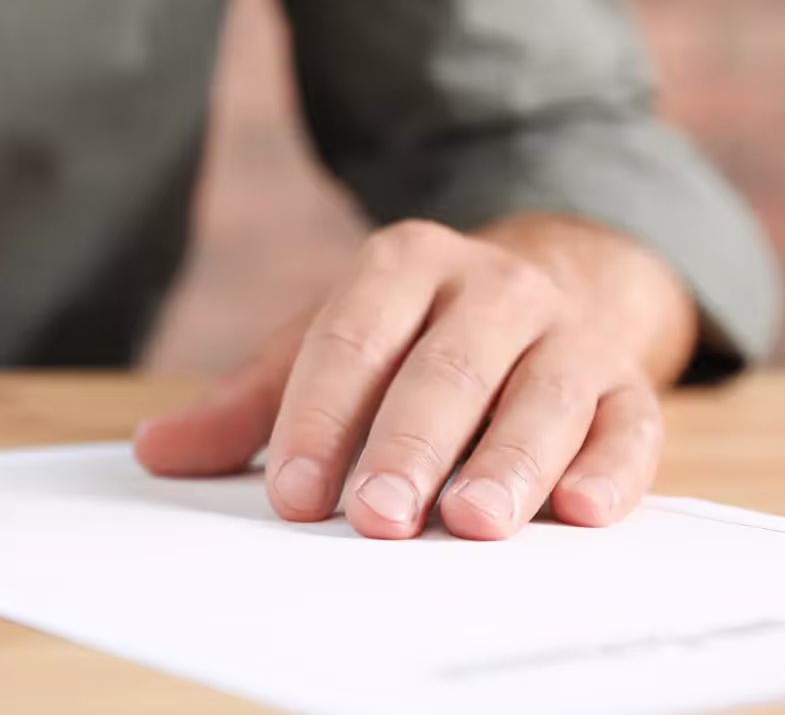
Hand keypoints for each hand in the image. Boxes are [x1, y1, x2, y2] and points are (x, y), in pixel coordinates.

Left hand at [134, 216, 696, 539]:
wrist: (544, 292)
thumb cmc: (412, 337)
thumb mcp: (326, 348)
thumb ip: (247, 405)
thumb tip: (157, 452)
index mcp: (404, 264)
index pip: (353, 340)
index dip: (321, 418)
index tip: (295, 494)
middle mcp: (492, 288)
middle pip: (445, 371)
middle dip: (408, 447)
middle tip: (376, 516)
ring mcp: (567, 334)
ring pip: (540, 398)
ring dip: (507, 463)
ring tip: (473, 521)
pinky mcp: (628, 386)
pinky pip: (627, 427)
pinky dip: (607, 470)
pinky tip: (578, 510)